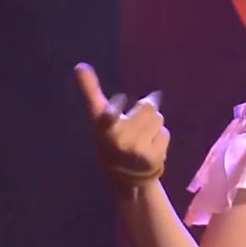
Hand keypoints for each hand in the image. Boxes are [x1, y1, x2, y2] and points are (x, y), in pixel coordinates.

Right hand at [75, 63, 169, 188]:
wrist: (126, 180)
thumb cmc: (111, 141)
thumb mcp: (99, 119)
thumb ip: (92, 93)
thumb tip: (80, 66)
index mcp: (102, 127)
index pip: (107, 112)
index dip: (115, 106)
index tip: (117, 98)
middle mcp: (118, 139)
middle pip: (148, 106)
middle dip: (145, 112)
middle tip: (136, 126)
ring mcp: (136, 150)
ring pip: (159, 119)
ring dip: (154, 126)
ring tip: (142, 138)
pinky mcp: (152, 157)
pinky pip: (165, 134)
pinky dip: (161, 139)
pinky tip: (149, 149)